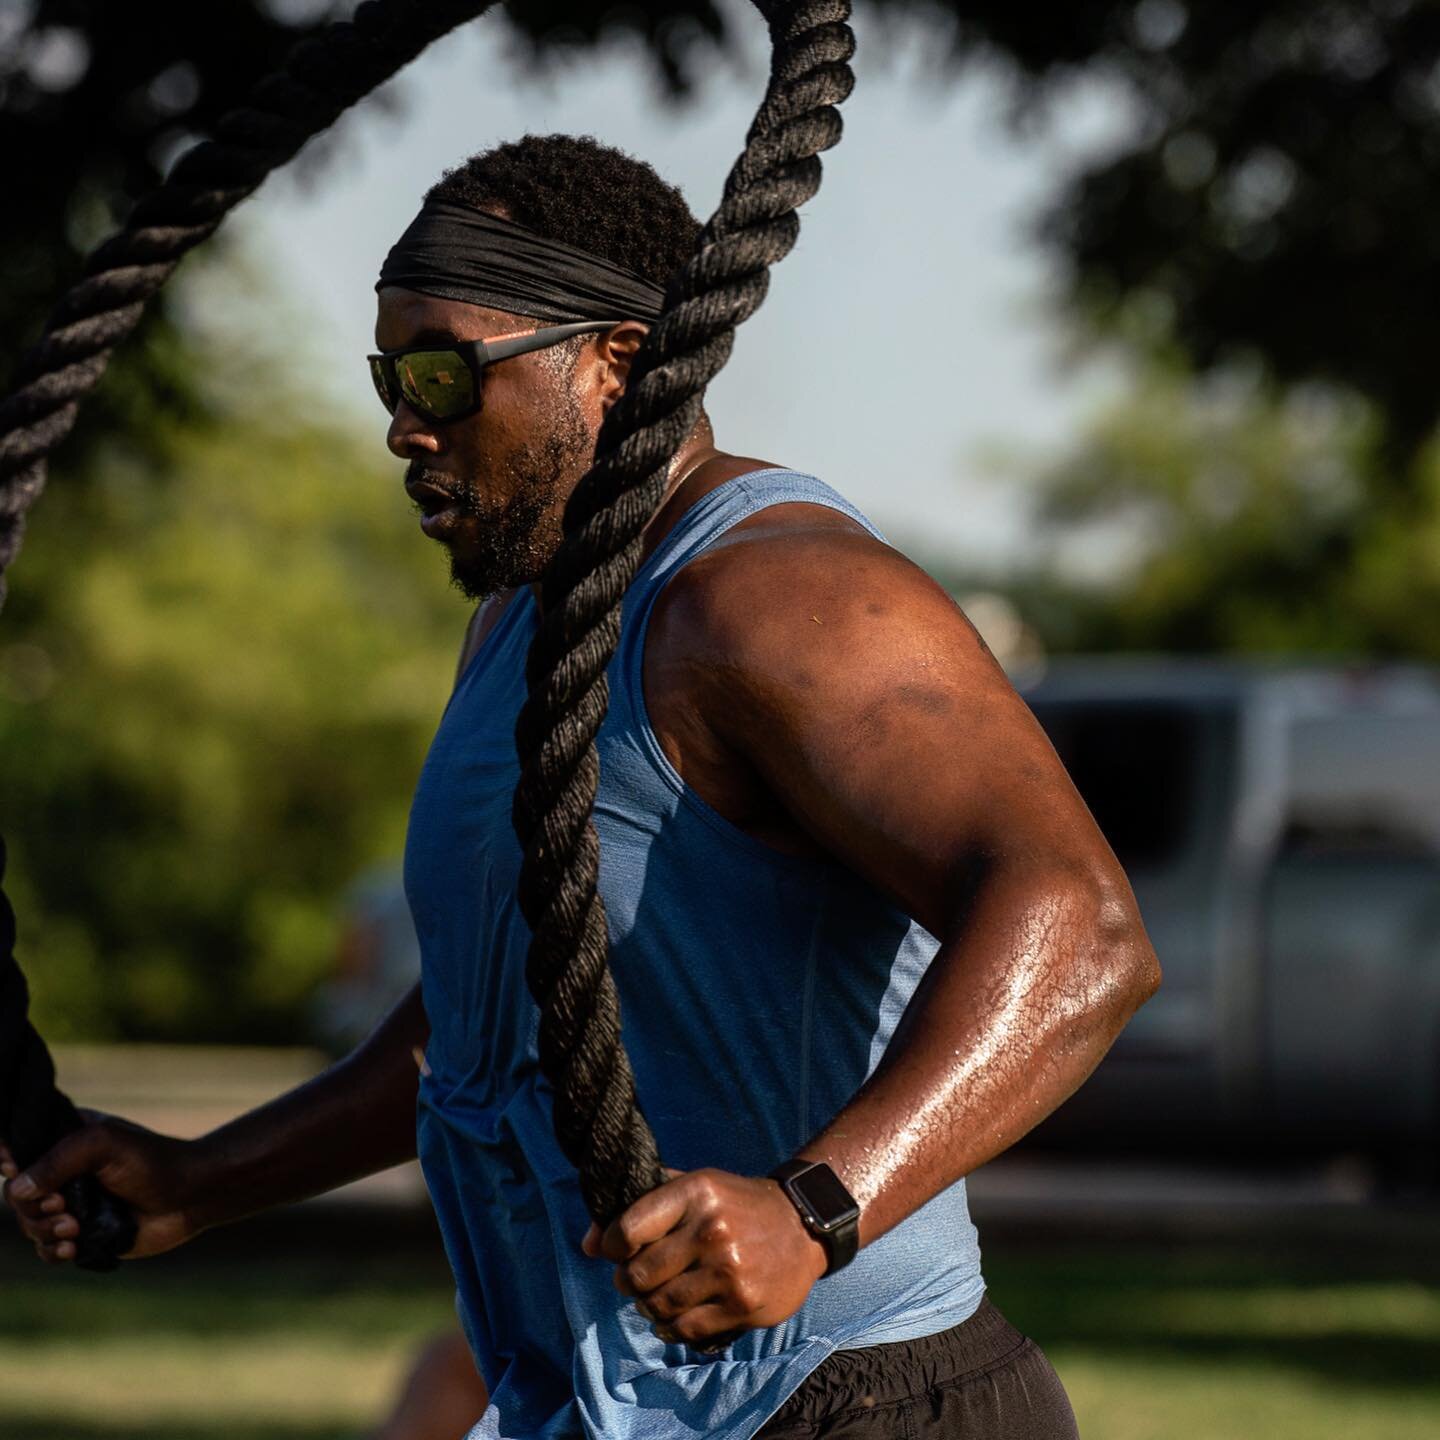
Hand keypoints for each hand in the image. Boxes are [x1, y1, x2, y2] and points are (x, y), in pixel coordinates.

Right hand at [1, 1112, 205, 1264]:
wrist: (190, 1196)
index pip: (19, 1148)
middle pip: (18, 1195)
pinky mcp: (83, 1234)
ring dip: (45, 1230)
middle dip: (33, 1207)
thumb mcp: (104, 1144)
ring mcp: (72, 1204)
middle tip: (63, 1206)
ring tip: (75, 1228)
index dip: (10, 1162)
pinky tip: (74, 1247)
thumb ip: (58, 1160)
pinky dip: (54, 1250)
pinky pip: (48, 1249)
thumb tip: (17, 1187)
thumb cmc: (153, 1161)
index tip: (16, 1167)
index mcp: (66, 1140)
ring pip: (30, 1224)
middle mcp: (64, 1172)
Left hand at [581, 1167, 828, 1348]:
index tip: (617, 1251)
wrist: (801, 1225)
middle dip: (629, 1281)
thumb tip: (586, 1244)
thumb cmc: (734, 1204)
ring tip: (657, 1296)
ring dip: (649, 1306)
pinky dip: (671, 1328)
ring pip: (660, 1305)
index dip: (612, 1247)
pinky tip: (675, 1317)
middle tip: (635, 1279)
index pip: (628, 1230)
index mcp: (695, 1192)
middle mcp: (711, 1229)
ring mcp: (729, 1269)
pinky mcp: (743, 1304)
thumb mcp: (693, 1187)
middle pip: (639, 1274)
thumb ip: (641, 1206)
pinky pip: (686, 1329)